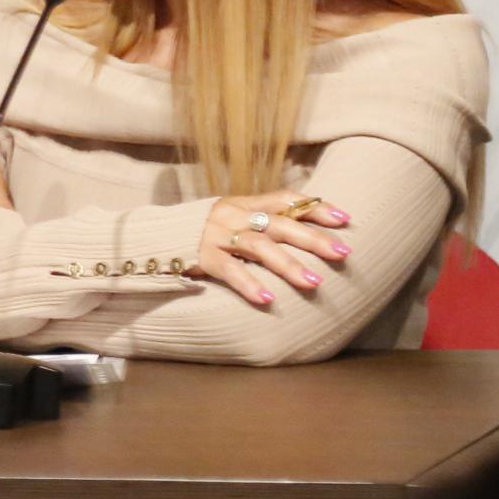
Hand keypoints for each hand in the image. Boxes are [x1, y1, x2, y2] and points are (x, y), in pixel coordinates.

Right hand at [190, 194, 352, 308]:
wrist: (153, 238)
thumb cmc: (203, 232)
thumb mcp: (233, 219)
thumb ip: (262, 222)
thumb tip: (305, 233)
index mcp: (244, 203)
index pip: (285, 199)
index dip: (315, 207)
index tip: (344, 219)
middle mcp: (233, 215)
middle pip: (279, 224)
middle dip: (313, 239)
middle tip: (343, 253)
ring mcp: (216, 235)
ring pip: (259, 247)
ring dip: (288, 265)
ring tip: (314, 283)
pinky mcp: (202, 257)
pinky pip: (229, 270)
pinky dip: (248, 284)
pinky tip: (267, 299)